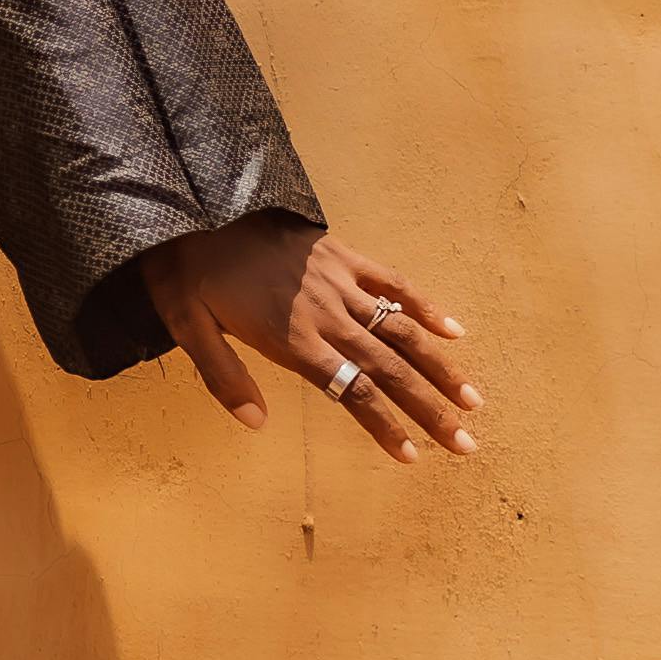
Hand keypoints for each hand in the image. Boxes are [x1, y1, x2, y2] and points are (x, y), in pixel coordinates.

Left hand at [143, 216, 479, 466]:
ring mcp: (340, 282)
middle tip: (465, 443)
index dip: (384, 426)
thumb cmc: (187, 270)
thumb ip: (223, 378)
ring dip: (440, 367)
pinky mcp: (343, 255)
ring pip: (401, 331)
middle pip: (389, 369)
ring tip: (473, 400)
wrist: (194, 203)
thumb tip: (256, 425)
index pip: (352, 392)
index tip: (412, 456)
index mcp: (293, 339)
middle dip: (430, 409)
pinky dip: (424, 306)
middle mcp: (326, 315)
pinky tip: (455, 330)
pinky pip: (392, 281)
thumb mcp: (188, 326)